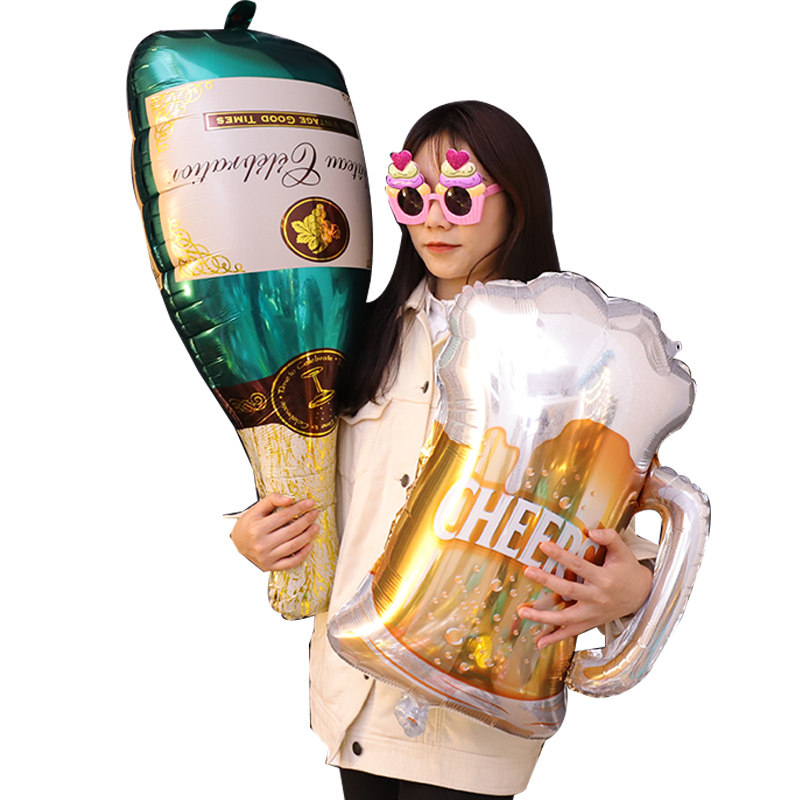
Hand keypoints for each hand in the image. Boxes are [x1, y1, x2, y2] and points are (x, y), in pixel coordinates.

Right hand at [230, 494, 319, 571]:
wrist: (237, 543)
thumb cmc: (249, 524)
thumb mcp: (256, 509)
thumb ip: (272, 500)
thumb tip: (290, 499)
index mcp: (257, 528)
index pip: (283, 516)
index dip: (299, 508)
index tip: (310, 503)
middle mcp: (261, 544)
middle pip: (290, 531)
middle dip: (306, 521)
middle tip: (315, 513)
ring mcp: (266, 557)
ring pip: (293, 546)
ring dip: (308, 536)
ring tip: (316, 527)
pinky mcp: (270, 566)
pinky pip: (290, 563)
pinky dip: (302, 554)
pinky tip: (310, 545)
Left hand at [517, 528, 651, 648]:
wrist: (642, 595)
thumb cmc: (628, 570)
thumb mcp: (623, 550)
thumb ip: (609, 536)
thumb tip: (591, 529)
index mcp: (604, 579)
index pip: (578, 565)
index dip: (561, 555)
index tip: (543, 545)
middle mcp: (597, 598)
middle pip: (568, 590)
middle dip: (546, 581)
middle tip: (528, 571)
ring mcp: (593, 614)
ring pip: (565, 618)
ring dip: (543, 616)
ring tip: (522, 611)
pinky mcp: (591, 623)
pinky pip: (571, 633)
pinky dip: (555, 638)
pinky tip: (539, 642)